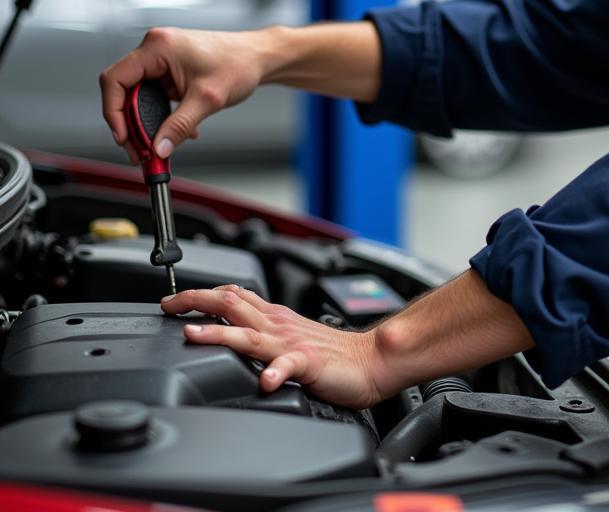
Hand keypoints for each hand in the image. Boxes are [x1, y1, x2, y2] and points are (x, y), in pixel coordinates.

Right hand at [100, 26, 270, 161]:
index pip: (115, 79)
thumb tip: (158, 148)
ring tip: (155, 146)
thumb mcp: (208, 99)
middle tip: (139, 149)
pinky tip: (177, 131)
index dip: (112, 111)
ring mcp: (162, 60)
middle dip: (130, 123)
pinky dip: (161, 116)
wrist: (260, 58)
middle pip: (123, 90)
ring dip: (147, 122)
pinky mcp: (170, 70)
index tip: (123, 136)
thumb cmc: (239, 64)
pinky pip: (154, 96)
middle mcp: (155, 50)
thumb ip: (179, 125)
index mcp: (157, 47)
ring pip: (138, 96)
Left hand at [161, 284, 383, 408]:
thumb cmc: (334, 353)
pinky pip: (289, 367)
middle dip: (196, 301)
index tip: (172, 300)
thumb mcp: (290, 335)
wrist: (371, 360)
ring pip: (249, 333)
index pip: (232, 295)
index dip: (200, 295)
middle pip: (232, 304)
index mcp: (274, 317)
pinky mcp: (309, 364)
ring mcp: (291, 344)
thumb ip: (264, 331)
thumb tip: (232, 328)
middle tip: (168, 304)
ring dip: (219, 333)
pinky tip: (263, 381)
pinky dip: (274, 372)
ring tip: (193, 334)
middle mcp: (278, 325)